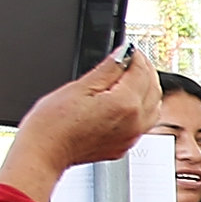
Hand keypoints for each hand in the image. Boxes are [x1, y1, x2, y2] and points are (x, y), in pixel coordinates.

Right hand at [0, 46, 161, 201]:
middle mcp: (135, 122)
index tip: (129, 49)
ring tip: (133, 76)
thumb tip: (123, 54)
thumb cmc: (54, 123)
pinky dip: (143, 106)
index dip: (136, 56)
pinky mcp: (126, 145)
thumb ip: (108, 69)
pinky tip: (129, 100)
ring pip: (154, 106)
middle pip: (154, 88)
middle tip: (133, 59)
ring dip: (148, 88)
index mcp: (125, 104)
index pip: (142, 72)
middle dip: (145, 70)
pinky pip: (145, 122)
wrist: (46, 152)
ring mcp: (132, 136)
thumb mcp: (79, 87)